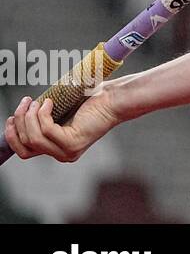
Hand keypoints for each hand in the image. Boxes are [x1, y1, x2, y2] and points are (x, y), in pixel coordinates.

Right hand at [4, 84, 120, 162]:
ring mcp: (67, 151)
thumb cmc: (90, 101)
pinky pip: (47, 130)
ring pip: (34, 138)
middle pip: (25, 144)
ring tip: (36, 101)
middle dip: (19, 122)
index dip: (12, 135)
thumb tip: (20, 114)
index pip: (24, 151)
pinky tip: (49, 102)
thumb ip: (43, 119)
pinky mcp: (73, 143)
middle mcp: (62, 154)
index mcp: (57, 149)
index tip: (11, 117)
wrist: (114, 99)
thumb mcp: (60, 112)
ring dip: (29, 117)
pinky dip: (43, 115)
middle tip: (25, 102)